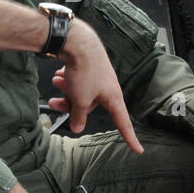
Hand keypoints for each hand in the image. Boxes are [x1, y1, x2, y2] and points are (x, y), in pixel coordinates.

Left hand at [46, 22, 142, 153]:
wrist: (78, 42)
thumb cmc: (85, 70)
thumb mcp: (81, 99)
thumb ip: (79, 115)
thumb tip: (78, 127)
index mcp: (113, 97)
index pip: (123, 122)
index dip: (130, 138)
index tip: (139, 150)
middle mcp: (108, 87)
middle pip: (90, 105)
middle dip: (72, 104)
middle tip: (55, 103)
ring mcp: (98, 75)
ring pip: (81, 91)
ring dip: (67, 89)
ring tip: (56, 83)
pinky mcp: (89, 66)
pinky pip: (78, 79)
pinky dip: (67, 78)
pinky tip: (59, 74)